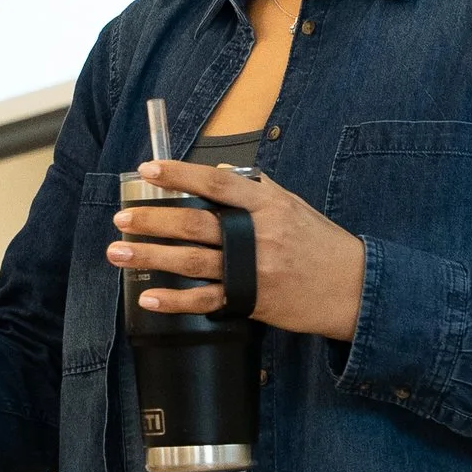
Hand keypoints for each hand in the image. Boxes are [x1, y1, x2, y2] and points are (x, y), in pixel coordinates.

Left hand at [109, 162, 365, 343]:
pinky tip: (149, 297)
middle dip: (153, 220)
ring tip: (118, 252)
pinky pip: (205, 301)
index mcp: (268, 206)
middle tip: (122, 219)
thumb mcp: (293, 206)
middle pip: (195, 224)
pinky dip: (175, 301)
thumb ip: (257, 188)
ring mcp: (252, 271)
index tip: (149, 170)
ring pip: (191, 261)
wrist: (352, 289)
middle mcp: (257, 236)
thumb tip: (221, 170)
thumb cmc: (321, 244)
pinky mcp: (251, 301)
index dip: (181, 175)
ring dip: (150, 256)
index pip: (217, 183)